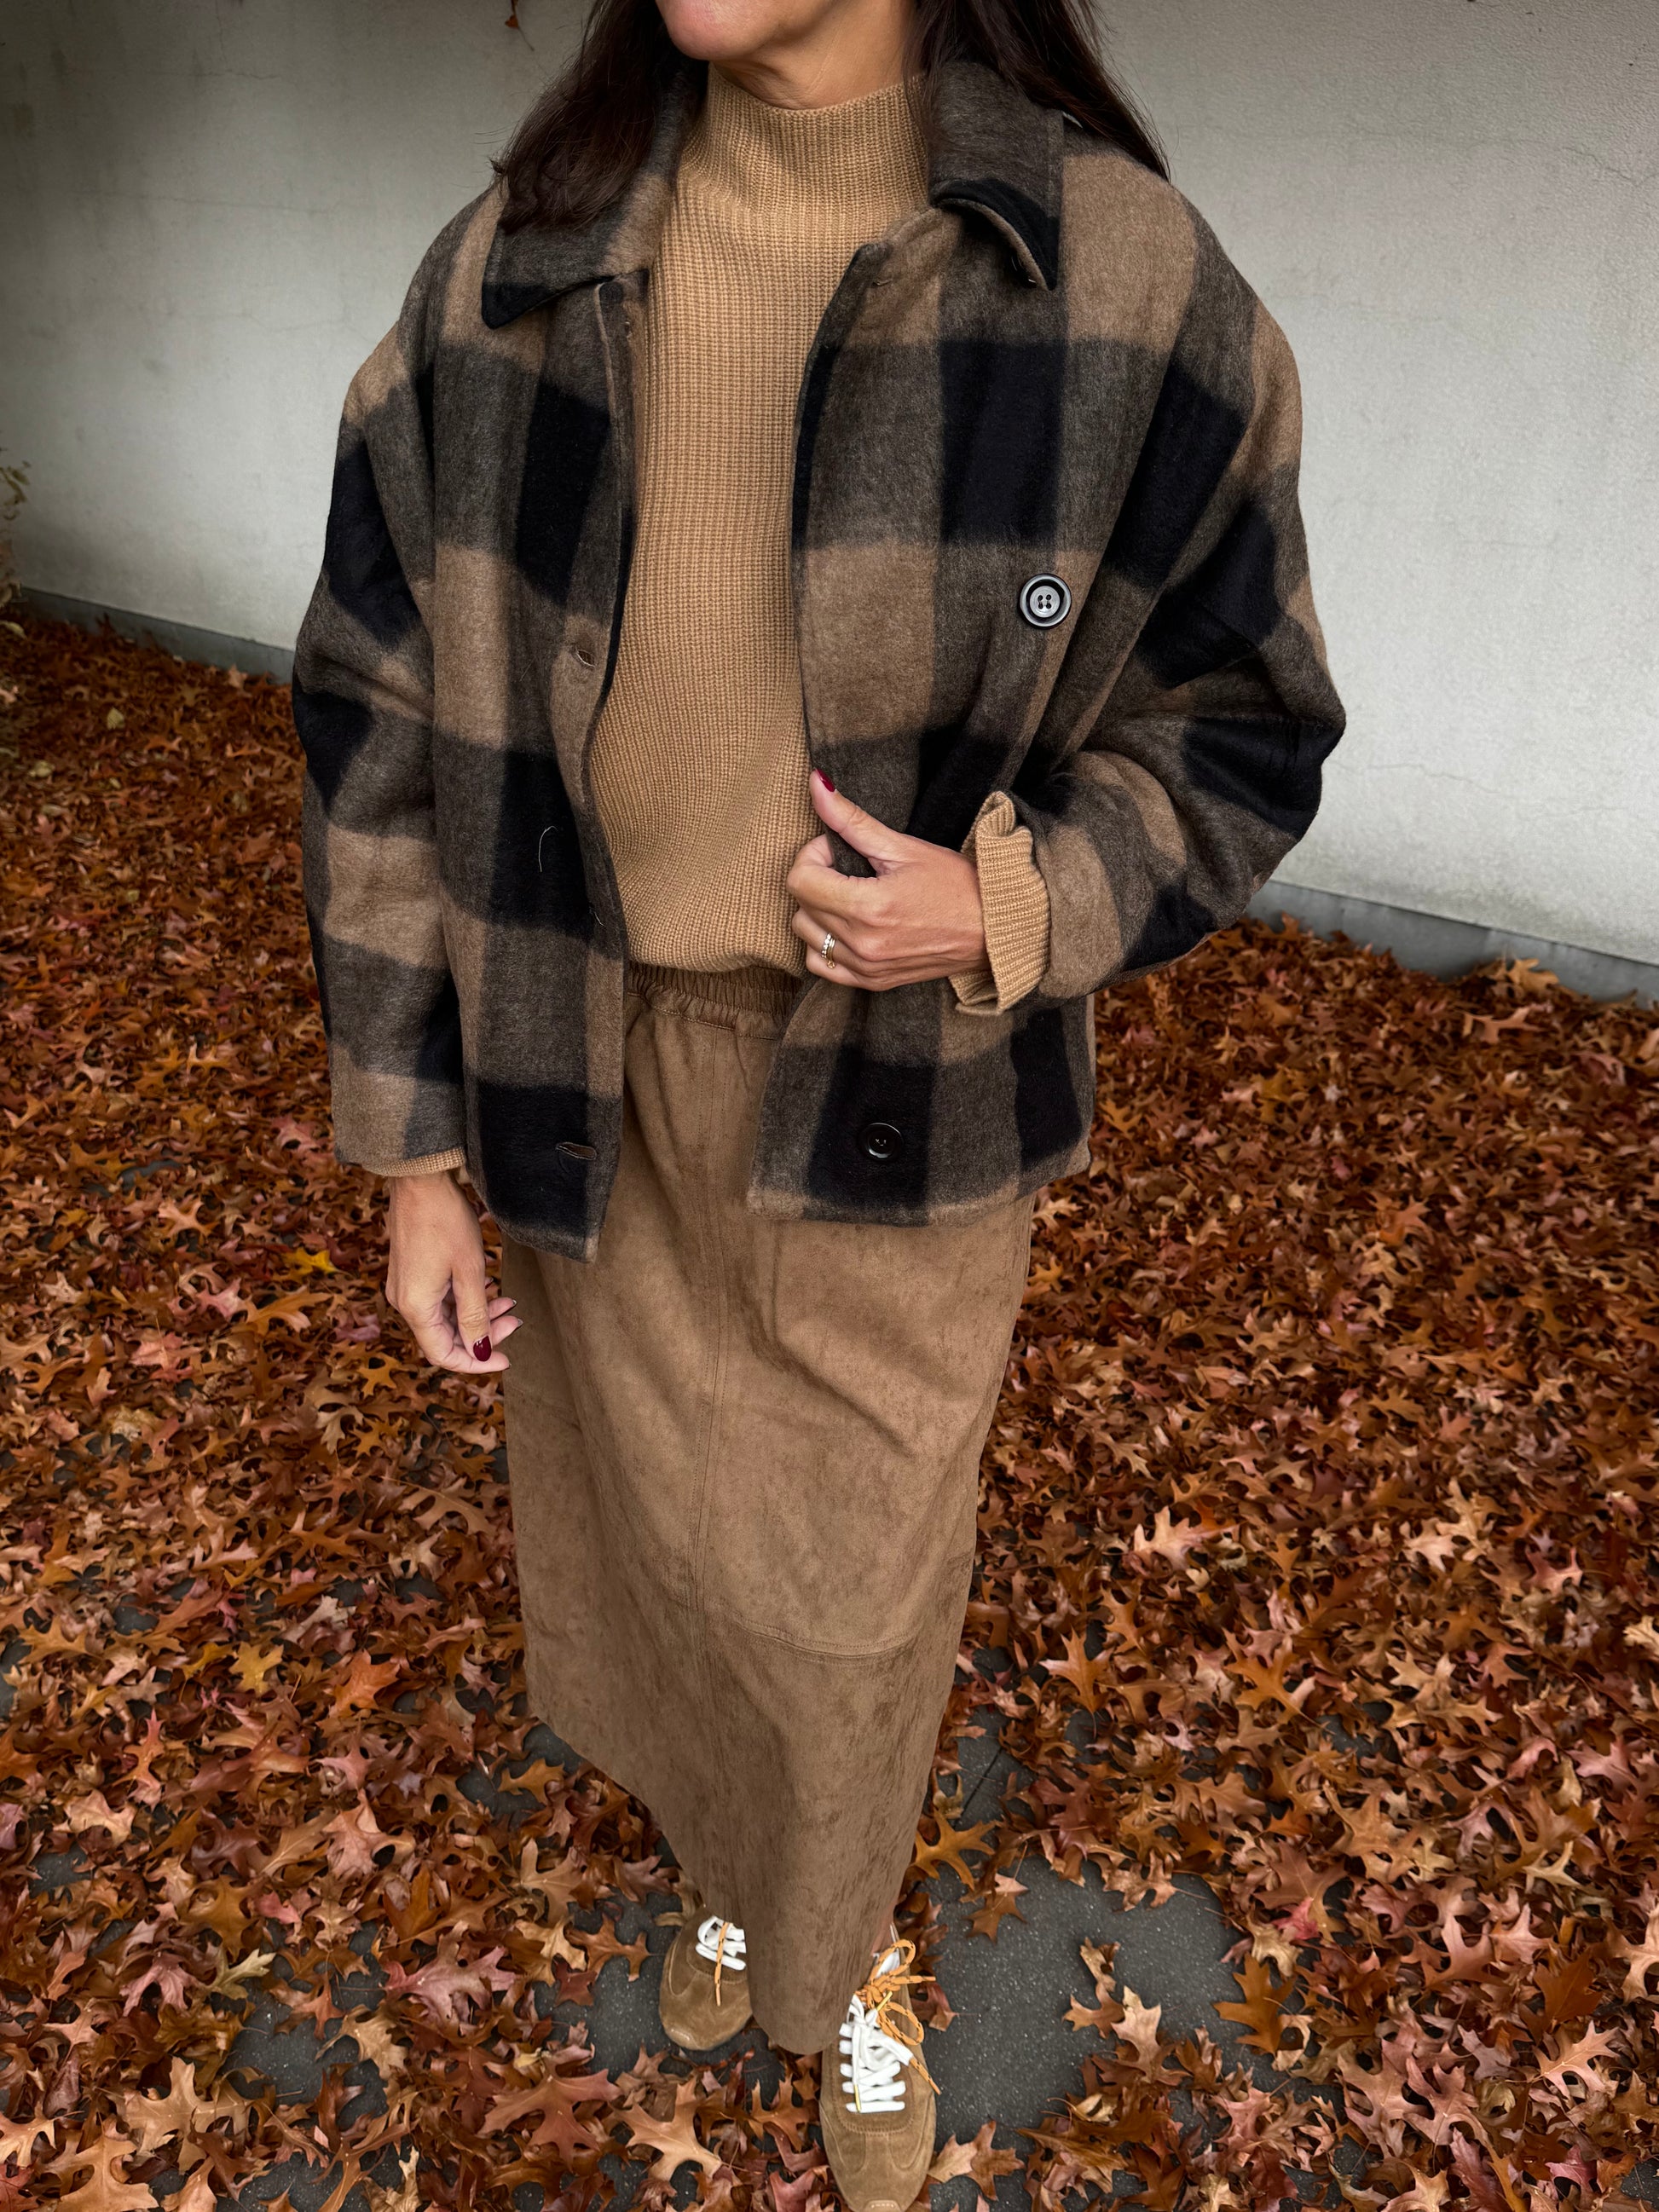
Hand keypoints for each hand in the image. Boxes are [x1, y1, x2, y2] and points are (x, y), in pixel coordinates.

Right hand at [385, 1170, 520, 1374]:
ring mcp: (406, 1286)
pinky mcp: (411, 1271)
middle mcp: (405, 1301)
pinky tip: (488, 1288)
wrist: (419, 1180)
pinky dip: (464, 1299)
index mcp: (416, 1307)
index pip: (444, 1354)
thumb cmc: (444, 1220)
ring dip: (477, 1315)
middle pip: (445, 1336)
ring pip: (445, 1316)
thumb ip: (475, 1316)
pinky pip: (439, 1298)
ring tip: (508, 1302)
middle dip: (483, 1334)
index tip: (505, 1358)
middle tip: (514, 1320)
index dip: (475, 1363)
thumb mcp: (469, 1271)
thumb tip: (480, 1353)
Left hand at [788, 771, 986, 990]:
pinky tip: (846, 927)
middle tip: (849, 869)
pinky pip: (821, 965)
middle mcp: (862, 943)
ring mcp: (865, 968)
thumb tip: (816, 783)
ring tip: (849, 896)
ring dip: (817, 911)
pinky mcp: (871, 982)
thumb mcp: (904, 846)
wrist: (993, 928)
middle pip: (800, 906)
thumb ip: (851, 819)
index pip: (800, 880)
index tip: (838, 849)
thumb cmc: (957, 885)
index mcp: (869, 907)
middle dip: (817, 878)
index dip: (813, 855)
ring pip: (806, 935)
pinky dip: (823, 944)